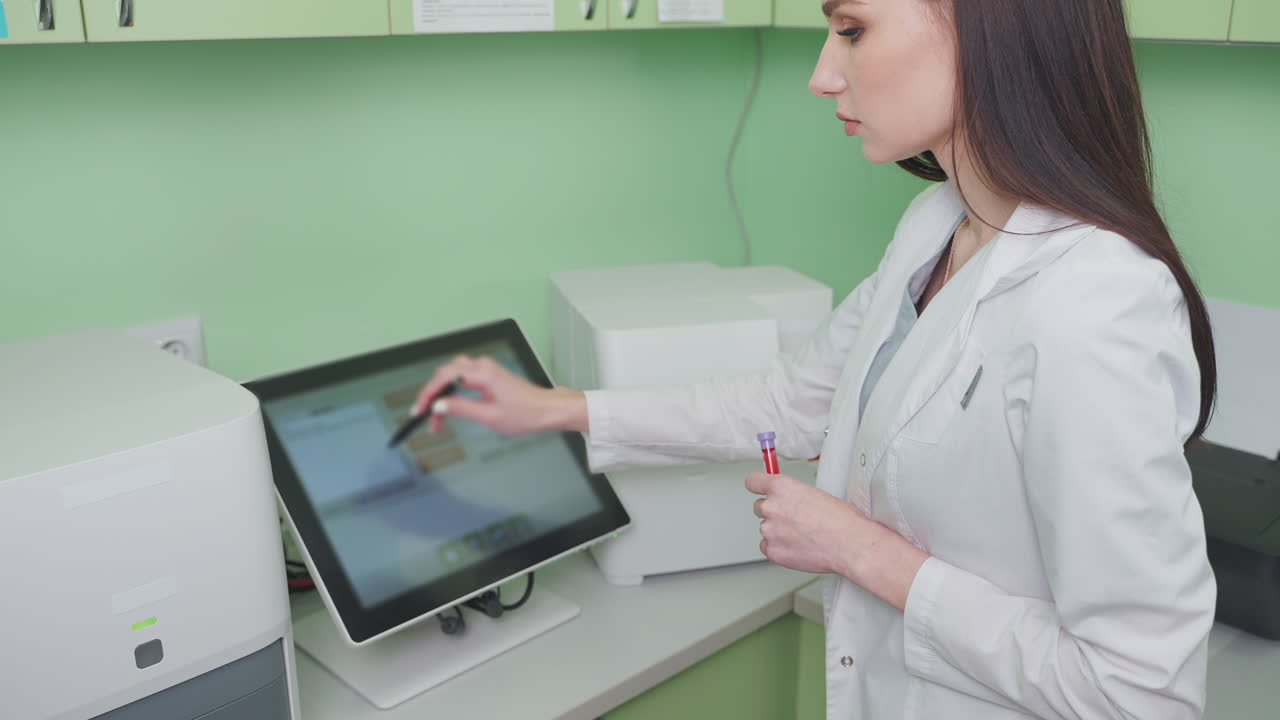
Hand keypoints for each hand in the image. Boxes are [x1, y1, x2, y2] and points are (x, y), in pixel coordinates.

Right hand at [412, 354, 585, 434]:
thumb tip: (439, 406)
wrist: (545, 410)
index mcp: (483, 373)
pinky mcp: (487, 374)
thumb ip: (460, 409)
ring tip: (437, 416)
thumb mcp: (489, 416)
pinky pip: (461, 376)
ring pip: (452, 374)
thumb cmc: (525, 413)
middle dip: (432, 395)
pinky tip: (449, 405)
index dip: (428, 393)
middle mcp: (483, 366)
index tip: (419, 409)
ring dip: (441, 393)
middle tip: (427, 417)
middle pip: (445, 374)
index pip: (444, 377)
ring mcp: (485, 368)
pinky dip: (451, 390)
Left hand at [746, 471, 930, 609]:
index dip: (758, 486)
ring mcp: (770, 530)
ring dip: (778, 531)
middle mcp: (771, 507)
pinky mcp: (773, 551)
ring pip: (765, 529)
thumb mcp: (815, 493)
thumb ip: (793, 494)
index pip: (753, 481)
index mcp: (781, 487)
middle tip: (794, 519)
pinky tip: (797, 547)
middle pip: (759, 507)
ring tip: (802, 535)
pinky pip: (767, 547)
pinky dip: (779, 548)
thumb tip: (787, 498)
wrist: (850, 545)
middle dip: (774, 512)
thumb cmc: (841, 520)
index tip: (761, 490)